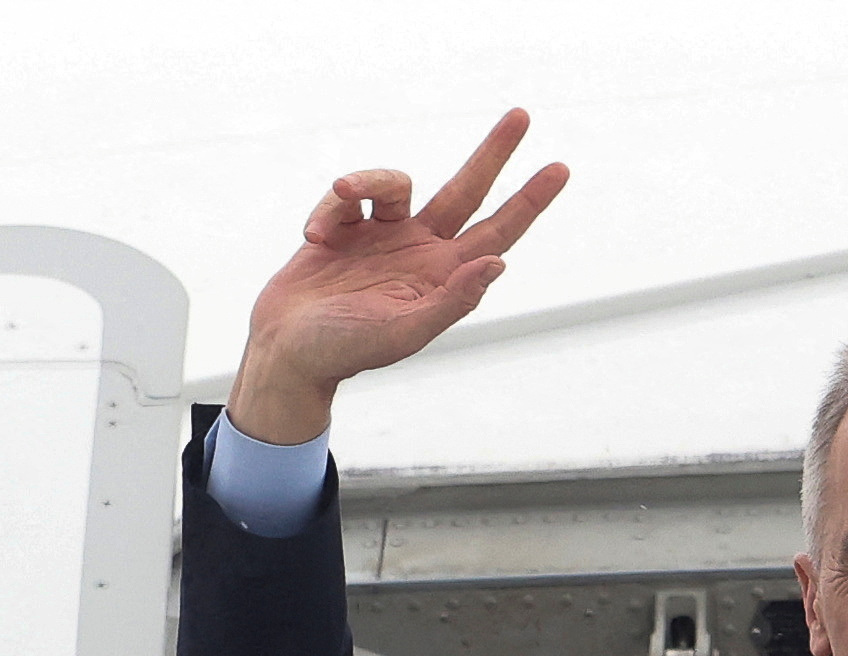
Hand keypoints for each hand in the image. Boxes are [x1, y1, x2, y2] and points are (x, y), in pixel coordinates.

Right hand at [227, 109, 567, 444]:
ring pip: (395, 182)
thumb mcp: (404, 330)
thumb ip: (453, 299)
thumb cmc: (346, 349)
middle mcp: (423, 250)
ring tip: (340, 193)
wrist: (288, 348)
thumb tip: (498, 262)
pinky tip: (314, 239)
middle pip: (466, 189)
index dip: (528, 201)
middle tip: (521, 115)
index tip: (559, 168)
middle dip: (492, 154)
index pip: (498, 231)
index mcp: (446, 276)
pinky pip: (345, 197)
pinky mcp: (345, 226)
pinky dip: (327, 210)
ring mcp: (385, 235)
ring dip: (368, 178)